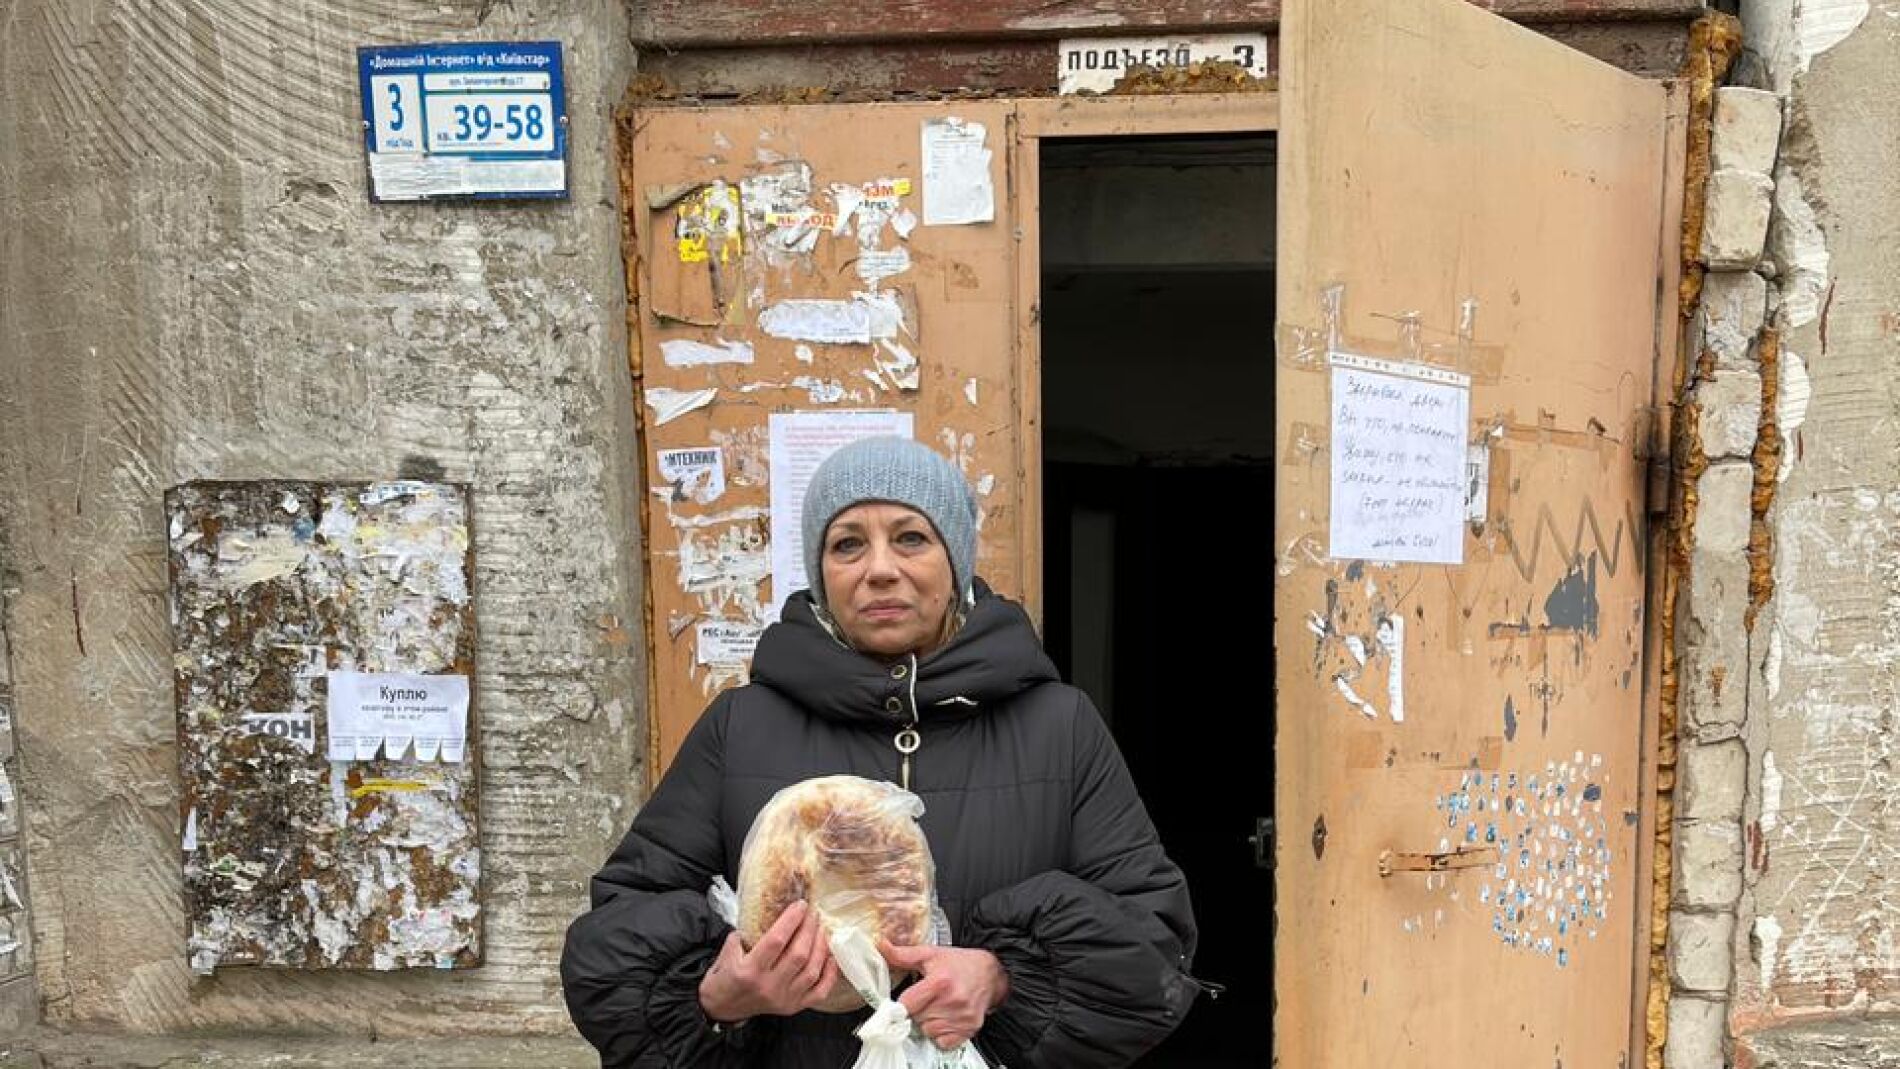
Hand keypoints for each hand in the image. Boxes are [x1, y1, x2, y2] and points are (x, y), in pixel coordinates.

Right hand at [698, 901, 841, 1023]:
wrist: (721, 1008)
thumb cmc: (724, 978)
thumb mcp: (726, 951)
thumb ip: (744, 932)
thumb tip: (766, 912)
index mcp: (749, 971)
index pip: (777, 940)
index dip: (792, 920)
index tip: (800, 905)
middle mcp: (768, 986)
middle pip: (798, 955)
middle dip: (809, 930)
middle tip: (813, 915)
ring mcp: (783, 999)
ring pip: (811, 971)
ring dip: (821, 947)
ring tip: (822, 930)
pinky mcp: (792, 1007)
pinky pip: (819, 991)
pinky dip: (829, 974)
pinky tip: (830, 957)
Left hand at [881, 940, 1009, 1050]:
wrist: (991, 973)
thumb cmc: (959, 963)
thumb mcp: (931, 954)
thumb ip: (903, 954)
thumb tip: (880, 945)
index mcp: (939, 982)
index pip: (906, 1005)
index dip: (902, 1003)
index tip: (905, 1000)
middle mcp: (952, 1001)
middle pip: (916, 1019)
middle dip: (917, 1010)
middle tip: (927, 998)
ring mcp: (962, 1017)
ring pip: (928, 1031)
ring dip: (929, 1022)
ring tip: (938, 1006)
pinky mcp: (969, 1029)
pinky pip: (943, 1041)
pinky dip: (941, 1033)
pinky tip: (947, 1018)